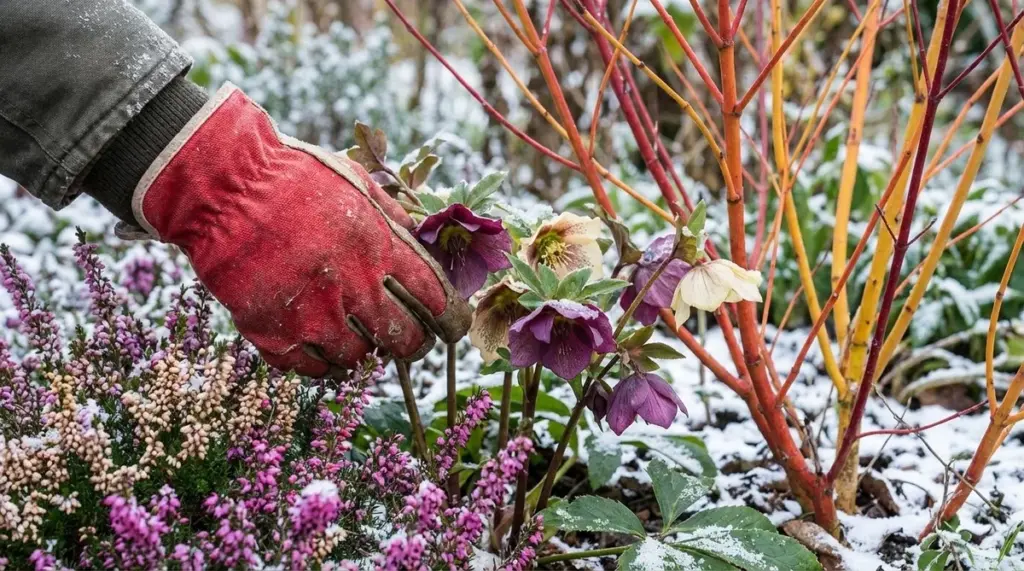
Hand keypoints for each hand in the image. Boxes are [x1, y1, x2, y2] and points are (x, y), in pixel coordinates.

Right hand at [132, 85, 469, 374]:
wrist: (221, 186)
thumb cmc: (291, 175)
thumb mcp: (354, 181)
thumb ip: (391, 215)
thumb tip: (420, 237)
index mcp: (378, 248)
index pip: (435, 299)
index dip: (449, 318)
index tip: (450, 324)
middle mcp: (352, 288)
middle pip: (402, 339)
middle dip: (412, 344)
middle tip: (408, 341)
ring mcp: (311, 316)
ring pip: (357, 361)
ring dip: (363, 354)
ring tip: (358, 341)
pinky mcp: (271, 333)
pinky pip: (310, 369)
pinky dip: (321, 363)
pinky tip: (321, 347)